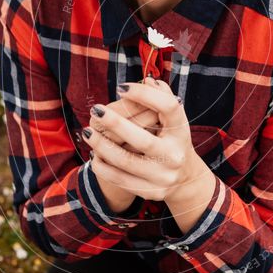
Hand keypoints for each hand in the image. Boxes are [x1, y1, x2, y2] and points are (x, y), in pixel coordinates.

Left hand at [86, 77, 196, 201]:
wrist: (185, 179)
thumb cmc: (172, 139)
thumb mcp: (173, 120)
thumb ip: (162, 98)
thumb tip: (147, 80)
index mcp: (181, 131)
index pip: (167, 107)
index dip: (145, 95)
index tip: (122, 88)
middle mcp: (174, 155)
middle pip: (142, 139)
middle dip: (115, 123)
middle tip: (96, 110)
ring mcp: (163, 176)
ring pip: (126, 161)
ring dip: (102, 146)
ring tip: (87, 133)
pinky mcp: (151, 191)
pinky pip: (120, 180)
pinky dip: (103, 167)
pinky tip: (93, 154)